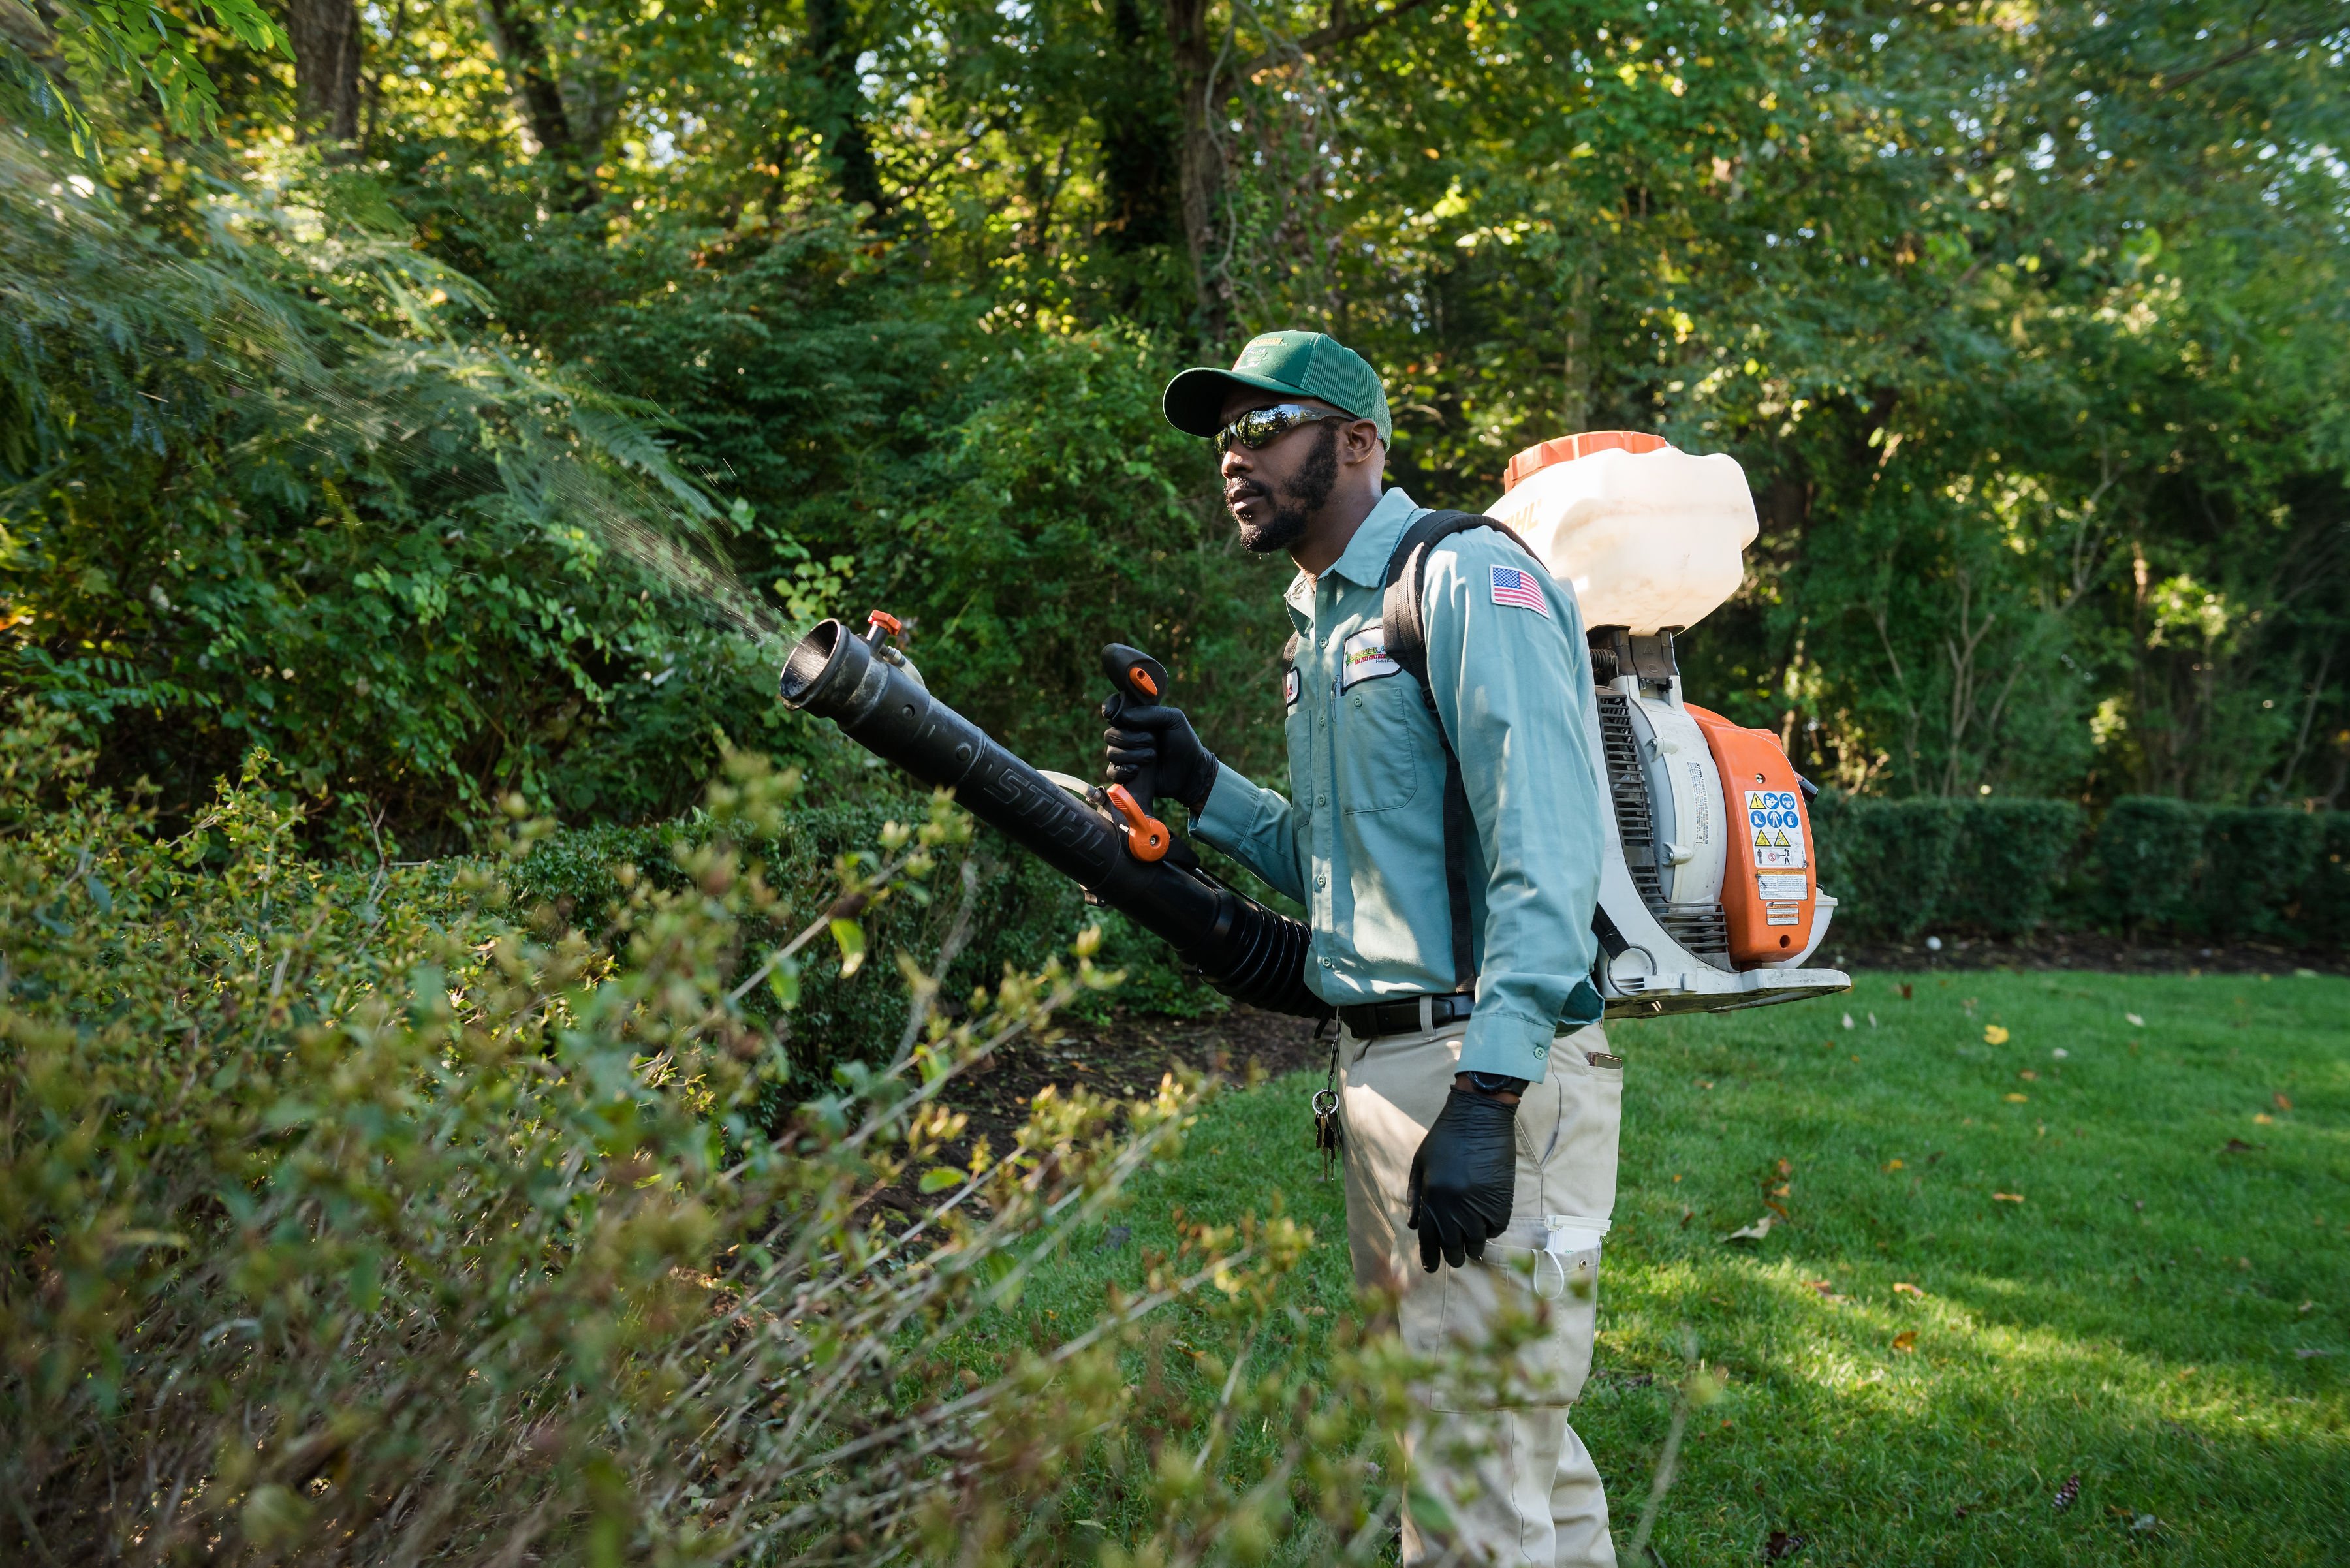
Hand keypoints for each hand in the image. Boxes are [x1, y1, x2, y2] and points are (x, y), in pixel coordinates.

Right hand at [1103, 701, 1217, 813]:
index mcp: (1137, 718)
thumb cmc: (1184, 742)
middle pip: (1110, 734)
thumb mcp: (1174, 719)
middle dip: (1130, 738)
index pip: (1113, 708)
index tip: (1113, 715)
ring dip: (1132, 755)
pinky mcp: (1125, 774)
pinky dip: (1124, 771)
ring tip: (1151, 757)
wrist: (1190, 772)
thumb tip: (1124, 717)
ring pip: (1111, 753)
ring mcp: (1125, 755)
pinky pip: (1112, 772)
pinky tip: (1138, 770)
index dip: (1109, 708)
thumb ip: (1151, 713)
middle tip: (1151, 741)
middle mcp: (1127, 735)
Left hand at [1406, 1086, 1518, 1270]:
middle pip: (1454, 1246)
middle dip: (1454, 1257)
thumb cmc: (1445, 1136)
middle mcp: (1455, 1205)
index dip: (1429, 1257)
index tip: (1430, 1268)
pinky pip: (1497, 1227)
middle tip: (1455, 1260)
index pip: (1429, 1238)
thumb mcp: (1421, 1163)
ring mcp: (1480, 1204)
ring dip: (1473, 1246)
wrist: (1480, 1116)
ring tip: (1471, 1246)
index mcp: (1432, 1196)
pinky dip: (1491, 1231)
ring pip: (1478, 1241)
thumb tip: (1414, 1226)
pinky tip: (1486, 1226)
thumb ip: (1415, 1196)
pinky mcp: (1502, 1199)